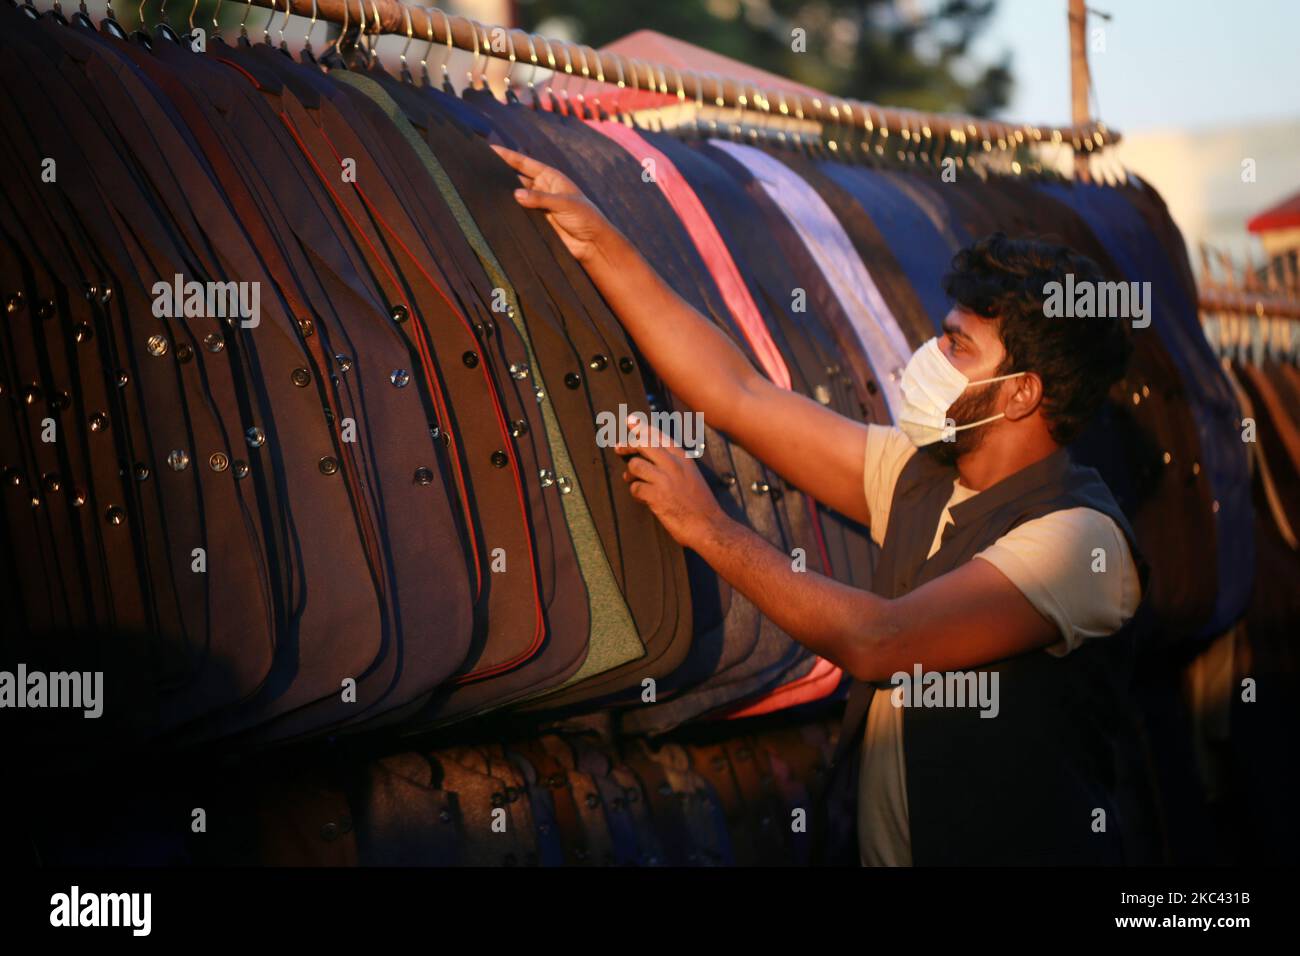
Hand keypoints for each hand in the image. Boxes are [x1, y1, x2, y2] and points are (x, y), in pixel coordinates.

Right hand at [491, 144, 613, 263]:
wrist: (592, 243)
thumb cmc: (586, 217)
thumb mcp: (565, 203)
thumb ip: (540, 198)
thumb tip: (515, 194)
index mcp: (550, 178)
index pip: (524, 164)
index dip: (507, 156)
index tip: (490, 149)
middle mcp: (541, 190)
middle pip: (516, 180)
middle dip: (500, 176)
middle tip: (480, 173)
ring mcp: (537, 207)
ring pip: (515, 199)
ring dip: (503, 197)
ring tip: (483, 192)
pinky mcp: (535, 224)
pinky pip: (519, 217)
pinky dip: (509, 215)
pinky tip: (495, 213)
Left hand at [614, 418, 725, 549]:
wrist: (709, 526)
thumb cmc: (701, 504)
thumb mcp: (692, 476)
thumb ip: (675, 464)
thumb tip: (650, 457)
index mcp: (683, 458)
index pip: (658, 436)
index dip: (642, 427)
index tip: (630, 421)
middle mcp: (674, 465)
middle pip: (643, 444)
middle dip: (627, 445)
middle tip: (618, 448)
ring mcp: (665, 479)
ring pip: (635, 465)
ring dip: (631, 475)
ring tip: (633, 481)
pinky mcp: (656, 496)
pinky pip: (635, 488)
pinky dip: (636, 493)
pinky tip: (643, 499)